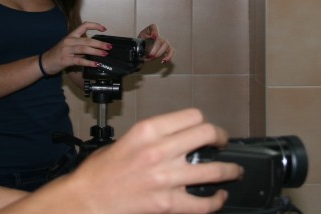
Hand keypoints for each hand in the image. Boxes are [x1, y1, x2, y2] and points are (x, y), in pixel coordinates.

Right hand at [36, 108, 242, 213]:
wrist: (86, 198)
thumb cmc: (100, 171)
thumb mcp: (127, 138)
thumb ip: (154, 135)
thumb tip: (179, 136)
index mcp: (148, 130)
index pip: (192, 116)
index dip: (203, 122)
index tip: (206, 129)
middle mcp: (160, 151)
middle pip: (207, 134)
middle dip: (220, 138)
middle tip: (222, 143)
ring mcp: (166, 178)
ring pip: (214, 169)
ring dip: (230, 170)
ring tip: (234, 171)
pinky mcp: (167, 204)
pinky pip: (203, 204)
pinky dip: (216, 201)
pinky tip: (219, 197)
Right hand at [40, 21, 109, 74]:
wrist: (44, 62)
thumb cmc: (57, 54)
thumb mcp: (68, 46)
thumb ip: (80, 45)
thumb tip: (95, 47)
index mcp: (71, 36)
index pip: (84, 25)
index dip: (95, 26)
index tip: (104, 29)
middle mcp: (69, 41)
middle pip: (87, 39)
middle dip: (100, 43)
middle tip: (109, 46)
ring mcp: (67, 50)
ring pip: (84, 48)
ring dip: (96, 51)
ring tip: (105, 54)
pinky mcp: (66, 60)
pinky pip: (79, 60)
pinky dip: (89, 62)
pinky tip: (96, 64)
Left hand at [139, 23, 174, 62]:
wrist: (142, 52)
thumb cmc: (140, 45)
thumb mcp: (137, 41)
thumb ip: (141, 40)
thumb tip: (151, 40)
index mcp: (150, 31)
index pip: (153, 27)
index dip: (154, 31)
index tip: (153, 37)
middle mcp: (158, 36)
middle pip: (160, 40)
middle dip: (155, 48)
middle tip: (149, 54)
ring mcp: (164, 42)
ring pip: (166, 45)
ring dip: (160, 53)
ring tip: (153, 57)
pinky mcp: (167, 49)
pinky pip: (172, 51)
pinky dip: (169, 56)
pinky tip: (163, 61)